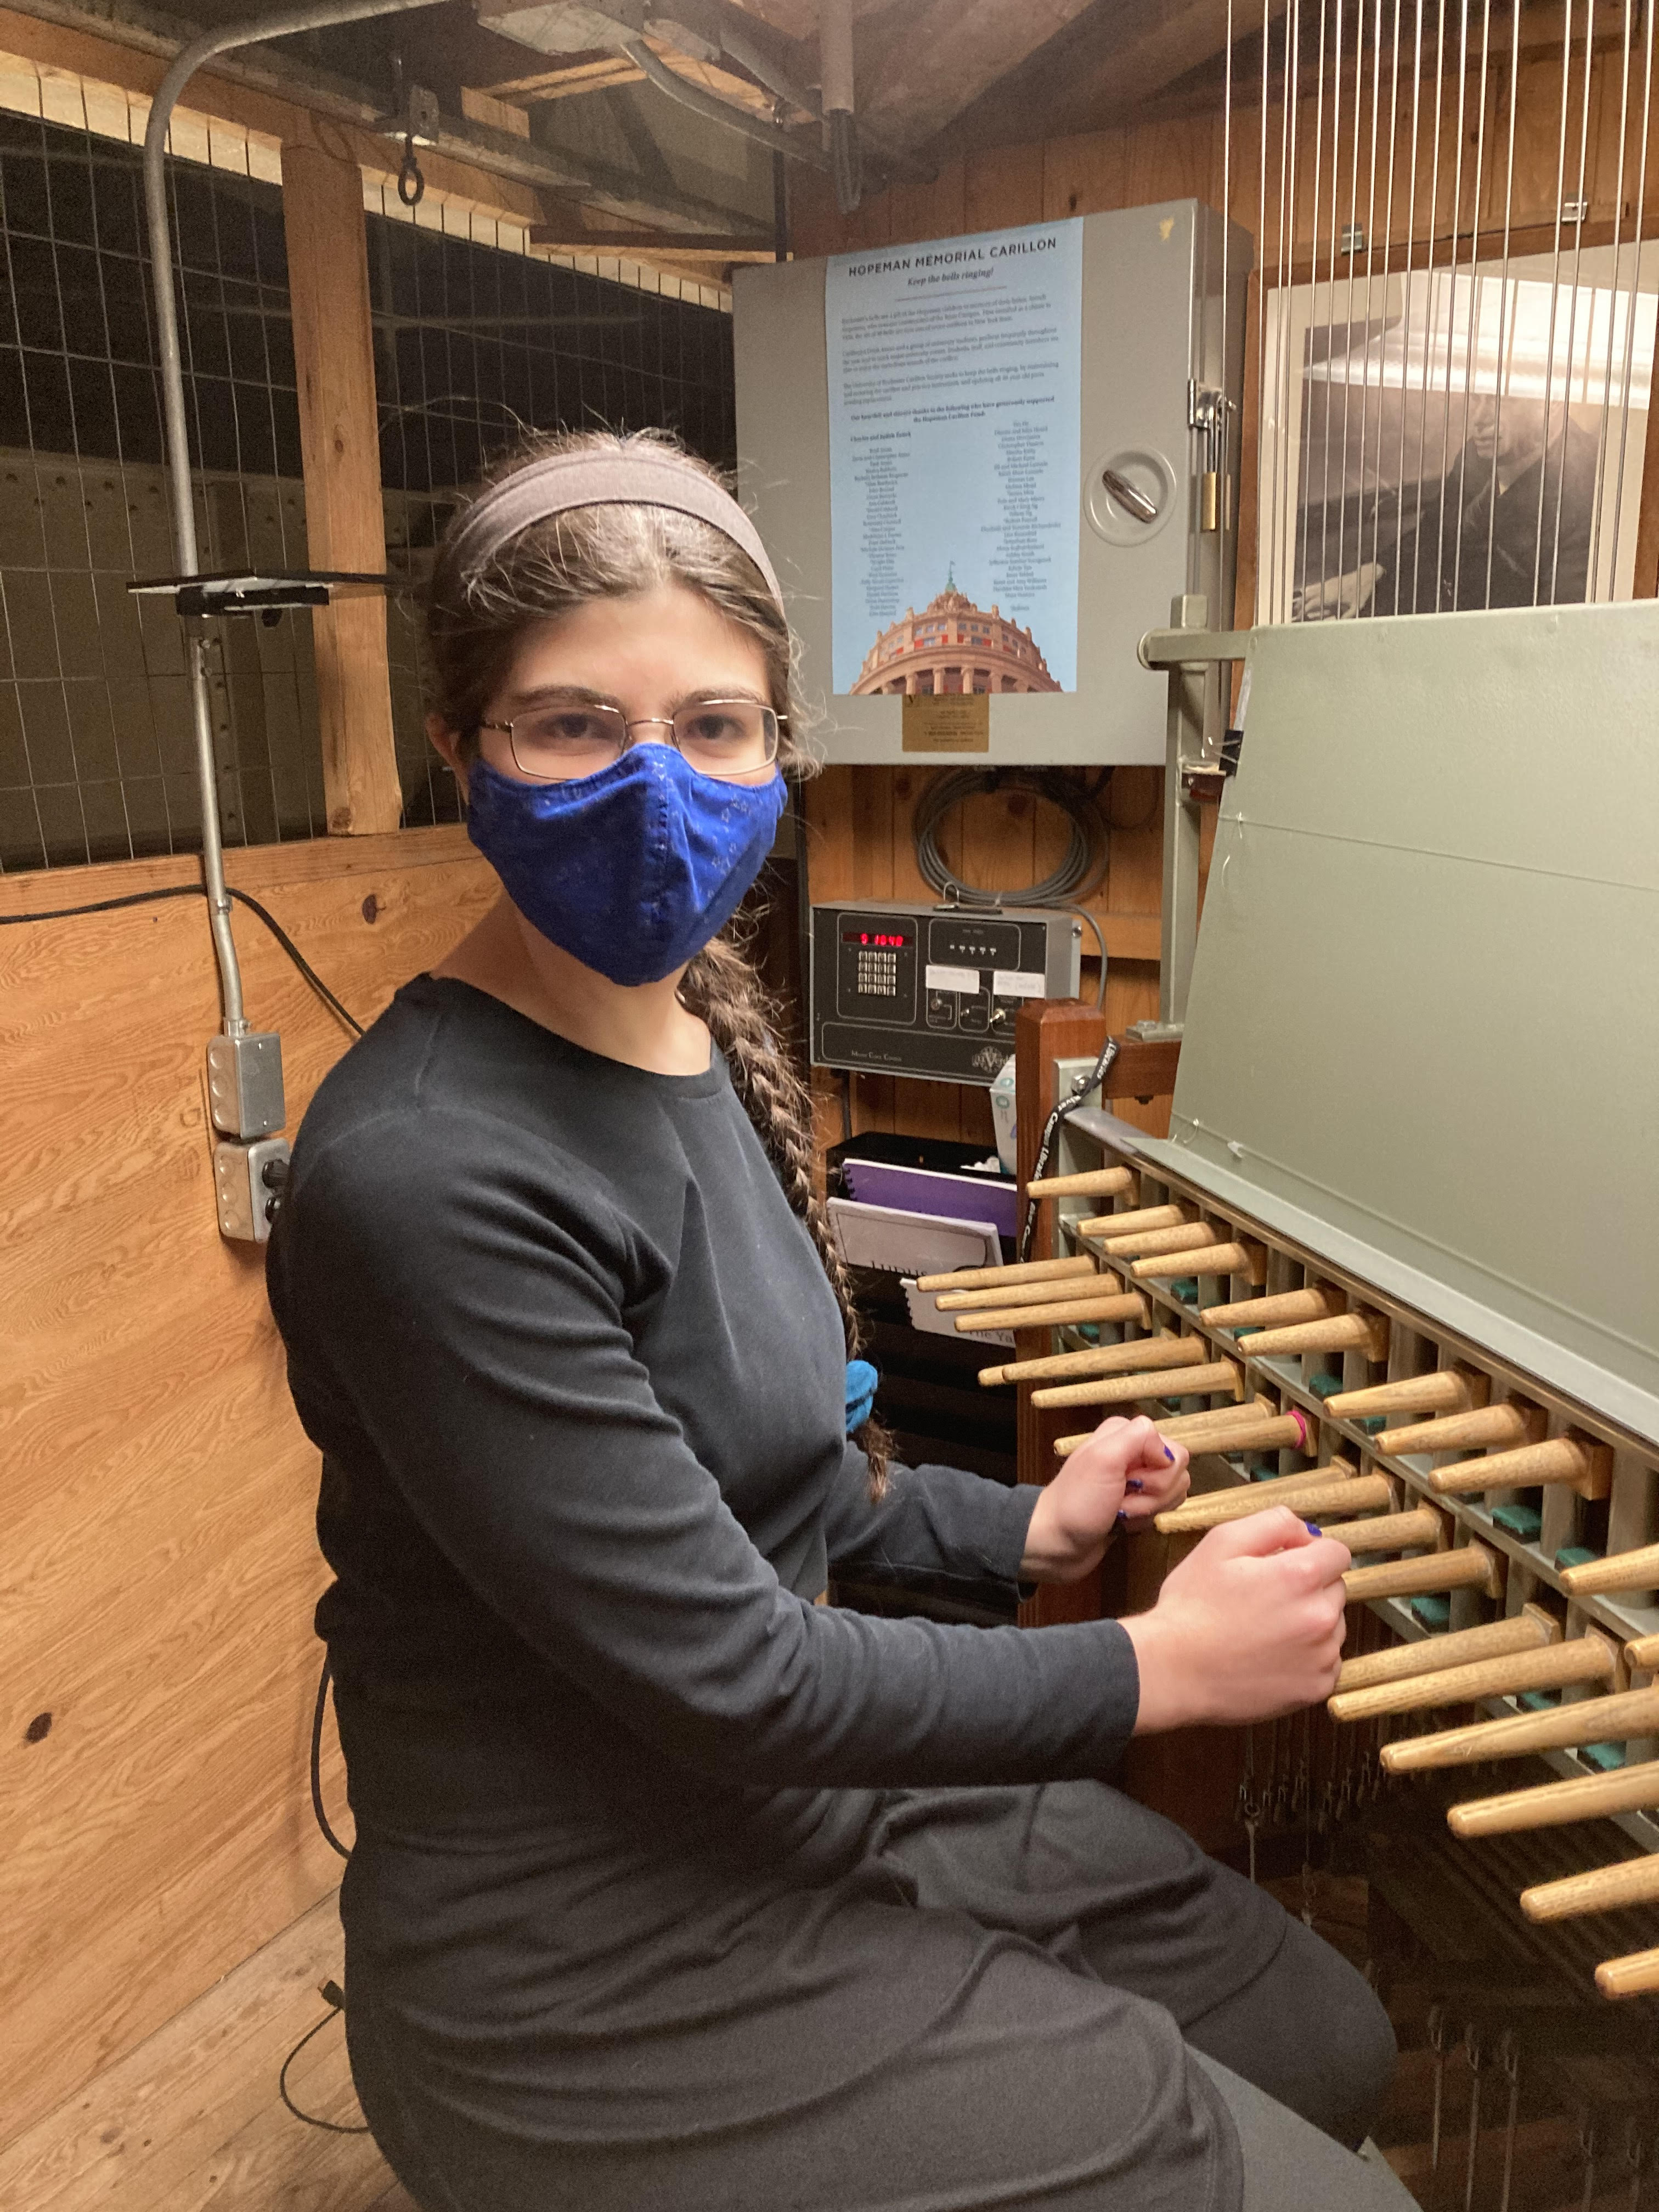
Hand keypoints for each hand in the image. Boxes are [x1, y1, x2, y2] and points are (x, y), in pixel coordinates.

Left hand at [1020, 1416, 1189, 1583]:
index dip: (1159, 1472)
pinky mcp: (1140, 1502)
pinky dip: (1145, 1519)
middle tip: (1121, 1500)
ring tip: (1120, 1512)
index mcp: (1125, 1433)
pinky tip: (1124, 1521)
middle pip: (1176, 1472)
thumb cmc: (1076, 1503)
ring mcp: (1138, 1478)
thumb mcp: (1103, 1459)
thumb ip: (1139, 1438)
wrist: (1058, 1544)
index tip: (1129, 1482)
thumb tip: (1168, 1452)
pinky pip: (1163, 1509)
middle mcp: (1134, 1451)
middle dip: (1154, 1494)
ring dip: (1147, 1509)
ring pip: (1173, 1492)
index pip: (1174, 1450)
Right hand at [1122, 1509, 1351, 1732]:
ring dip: (1310, 1620)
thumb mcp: (1221, 1542)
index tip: (1284, 1562)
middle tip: (1265, 1596)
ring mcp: (1321, 1656)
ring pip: (1333, 1624)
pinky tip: (1271, 1653)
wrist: (1174, 1670)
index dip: (1309, 1552)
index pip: (1337, 1553)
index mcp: (1300, 1575)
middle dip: (1309, 1586)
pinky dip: (1307, 1655)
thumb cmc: (1192, 1606)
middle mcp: (1320, 1616)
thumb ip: (1273, 1523)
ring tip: (1265, 1627)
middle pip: (1335, 1588)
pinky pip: (1327, 1660)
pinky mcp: (1317, 1687)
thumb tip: (1308, 1532)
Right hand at [1293, 562, 1380, 620]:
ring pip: (1310, 590)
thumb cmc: (1362, 591)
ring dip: (1303, 597)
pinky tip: (1306, 593)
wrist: (1367, 575)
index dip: (1304, 610)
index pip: (1312, 603)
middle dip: (1300, 604)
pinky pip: (1316, 585)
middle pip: (1308, 596)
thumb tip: (1339, 626)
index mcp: (1331, 596)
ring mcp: (1328, 583)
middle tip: (1296, 612)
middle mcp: (1327, 588)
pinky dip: (1309, 590)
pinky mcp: (1330, 580)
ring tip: (1298, 604)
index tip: (1300, 616)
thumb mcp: (1357, 607)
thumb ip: (1347, 617)